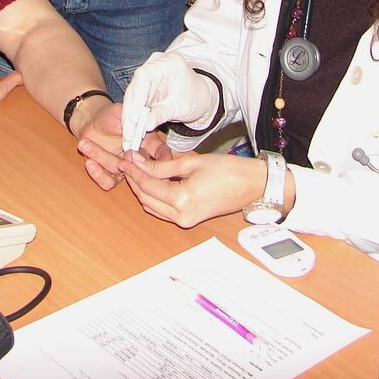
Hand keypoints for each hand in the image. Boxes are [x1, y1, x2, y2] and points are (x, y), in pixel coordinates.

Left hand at [77, 102, 172, 189]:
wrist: (90, 122)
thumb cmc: (110, 115)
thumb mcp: (121, 110)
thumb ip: (130, 114)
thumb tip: (138, 118)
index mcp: (147, 141)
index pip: (161, 151)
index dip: (164, 158)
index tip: (163, 159)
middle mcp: (138, 158)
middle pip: (144, 169)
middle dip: (134, 162)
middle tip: (126, 153)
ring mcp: (124, 168)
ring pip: (122, 171)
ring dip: (103, 158)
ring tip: (85, 143)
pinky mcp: (109, 174)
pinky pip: (108, 182)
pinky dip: (98, 174)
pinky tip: (89, 161)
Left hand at [120, 150, 267, 227]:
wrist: (252, 185)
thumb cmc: (227, 170)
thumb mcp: (191, 163)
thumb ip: (161, 166)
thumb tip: (139, 162)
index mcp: (181, 200)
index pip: (147, 185)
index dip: (134, 170)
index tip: (126, 157)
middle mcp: (181, 216)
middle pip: (146, 199)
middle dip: (135, 180)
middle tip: (129, 161)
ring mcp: (185, 221)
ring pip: (152, 207)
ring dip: (143, 189)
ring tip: (138, 169)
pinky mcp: (190, 220)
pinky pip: (164, 211)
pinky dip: (155, 197)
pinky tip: (153, 180)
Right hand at [122, 52, 217, 151]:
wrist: (199, 96)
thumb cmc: (194, 98)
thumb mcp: (181, 108)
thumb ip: (162, 114)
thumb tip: (146, 125)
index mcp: (166, 63)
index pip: (144, 77)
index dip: (137, 99)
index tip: (133, 119)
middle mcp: (152, 65)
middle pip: (134, 88)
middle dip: (130, 113)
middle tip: (128, 134)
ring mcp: (146, 75)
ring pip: (131, 96)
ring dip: (129, 118)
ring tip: (128, 137)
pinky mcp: (142, 87)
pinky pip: (134, 102)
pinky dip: (133, 117)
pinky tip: (130, 132)